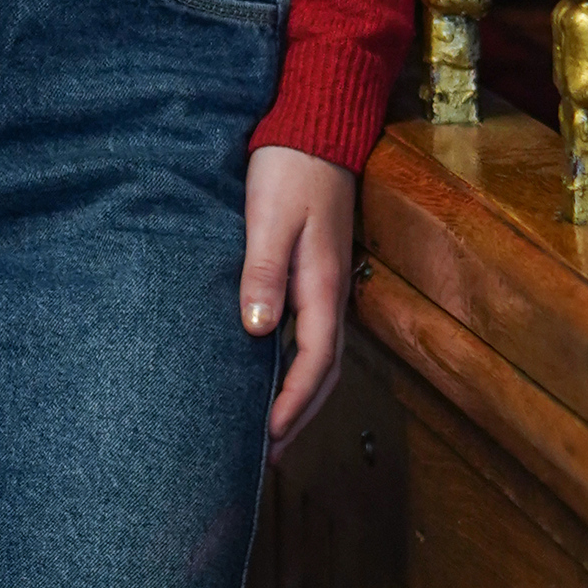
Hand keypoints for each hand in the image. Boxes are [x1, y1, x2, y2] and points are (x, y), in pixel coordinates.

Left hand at [240, 148, 354, 447]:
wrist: (314, 132)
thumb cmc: (289, 172)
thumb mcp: (269, 220)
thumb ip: (263, 273)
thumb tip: (257, 331)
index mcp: (323, 287)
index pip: (315, 363)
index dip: (293, 405)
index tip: (268, 439)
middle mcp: (330, 294)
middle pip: (324, 373)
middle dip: (300, 417)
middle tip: (269, 456)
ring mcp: (325, 286)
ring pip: (319, 357)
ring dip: (299, 397)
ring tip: (271, 430)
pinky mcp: (313, 276)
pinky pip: (309, 336)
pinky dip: (295, 367)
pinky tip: (270, 374)